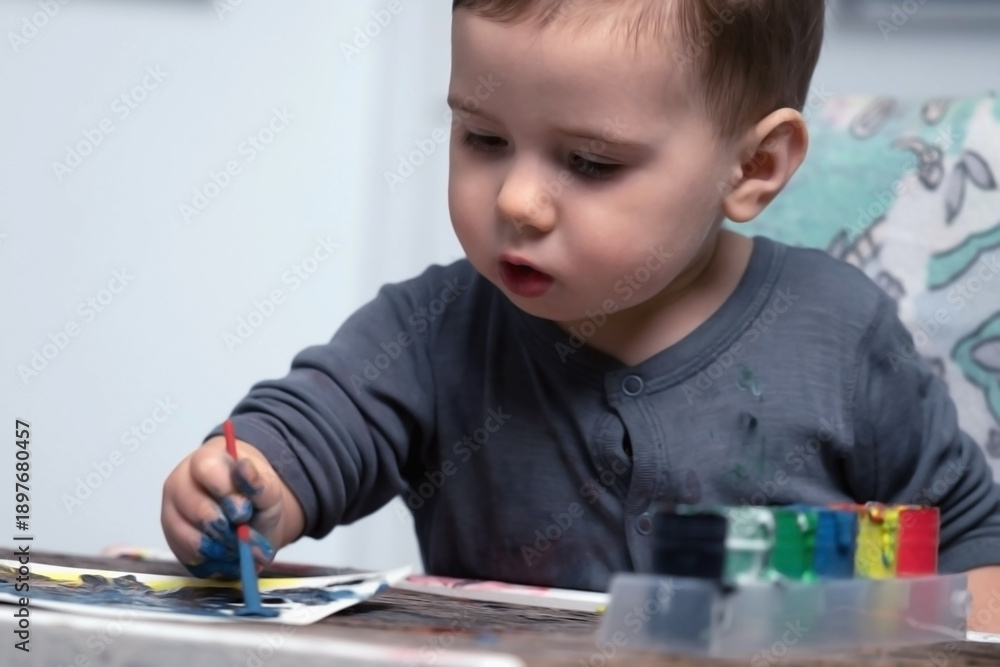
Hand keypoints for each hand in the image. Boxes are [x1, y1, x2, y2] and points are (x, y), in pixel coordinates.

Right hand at [161, 436, 302, 578]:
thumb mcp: (269, 490)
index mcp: (206, 459)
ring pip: (187, 534)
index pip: (205, 468)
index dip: (226, 490)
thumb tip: (244, 468)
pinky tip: (227, 553)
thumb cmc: (257, 498)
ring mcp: (172, 511)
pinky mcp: (172, 538)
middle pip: (194, 506)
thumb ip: (260, 482)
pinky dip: (211, 559)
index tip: (245, 509)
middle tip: (244, 531)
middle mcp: (181, 482)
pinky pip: (186, 554)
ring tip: (239, 544)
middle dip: (225, 525)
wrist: (254, 521)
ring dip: (219, 545)